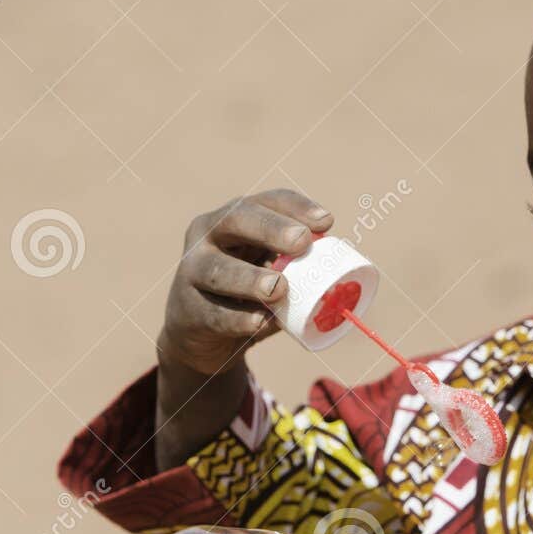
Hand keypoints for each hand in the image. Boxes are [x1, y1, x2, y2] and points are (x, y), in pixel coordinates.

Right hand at [157, 189, 334, 375]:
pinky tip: (259, 323)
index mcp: (233, 218)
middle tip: (301, 242)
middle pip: (236, 221)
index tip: (327, 222)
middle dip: (271, 229)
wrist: (200, 332)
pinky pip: (215, 314)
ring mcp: (192, 272)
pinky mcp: (189, 310)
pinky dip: (239, 320)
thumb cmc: (246, 292)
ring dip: (251, 279)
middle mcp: (207, 235)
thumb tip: (343, 274)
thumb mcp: (268, 269)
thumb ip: (297, 268)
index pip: (265, 201)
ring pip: (220, 271)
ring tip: (278, 288)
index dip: (295, 207)